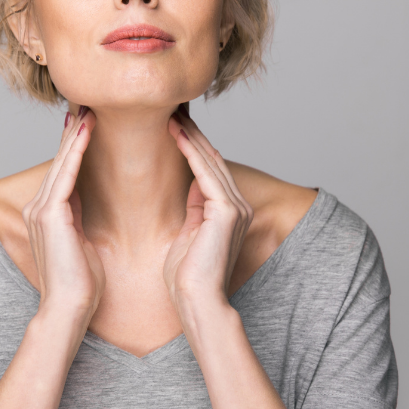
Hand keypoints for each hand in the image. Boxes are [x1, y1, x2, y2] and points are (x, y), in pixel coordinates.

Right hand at [23, 106, 104, 323]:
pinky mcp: (50, 214)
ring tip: (87, 109)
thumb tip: (83, 202)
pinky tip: (86, 131)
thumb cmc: (81, 283)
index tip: (87, 125)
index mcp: (47, 215)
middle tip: (86, 104)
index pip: (63, 173)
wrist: (69, 307)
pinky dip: (76, 150)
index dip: (74, 147)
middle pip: (59, 162)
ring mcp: (41, 210)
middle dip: (73, 133)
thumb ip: (78, 218)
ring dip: (75, 135)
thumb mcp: (82, 242)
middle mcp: (39, 208)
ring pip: (61, 163)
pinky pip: (66, 174)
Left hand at [164, 105, 252, 309]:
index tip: (172, 123)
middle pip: (211, 158)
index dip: (191, 144)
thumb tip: (189, 185)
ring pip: (209, 160)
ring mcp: (235, 207)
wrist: (196, 301)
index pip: (208, 168)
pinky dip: (190, 151)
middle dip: (191, 132)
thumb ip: (193, 209)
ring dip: (189, 135)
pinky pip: (205, 173)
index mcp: (228, 211)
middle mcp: (236, 205)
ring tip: (171, 112)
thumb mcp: (188, 234)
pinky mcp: (226, 212)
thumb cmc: (187, 277)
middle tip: (172, 107)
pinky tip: (175, 132)